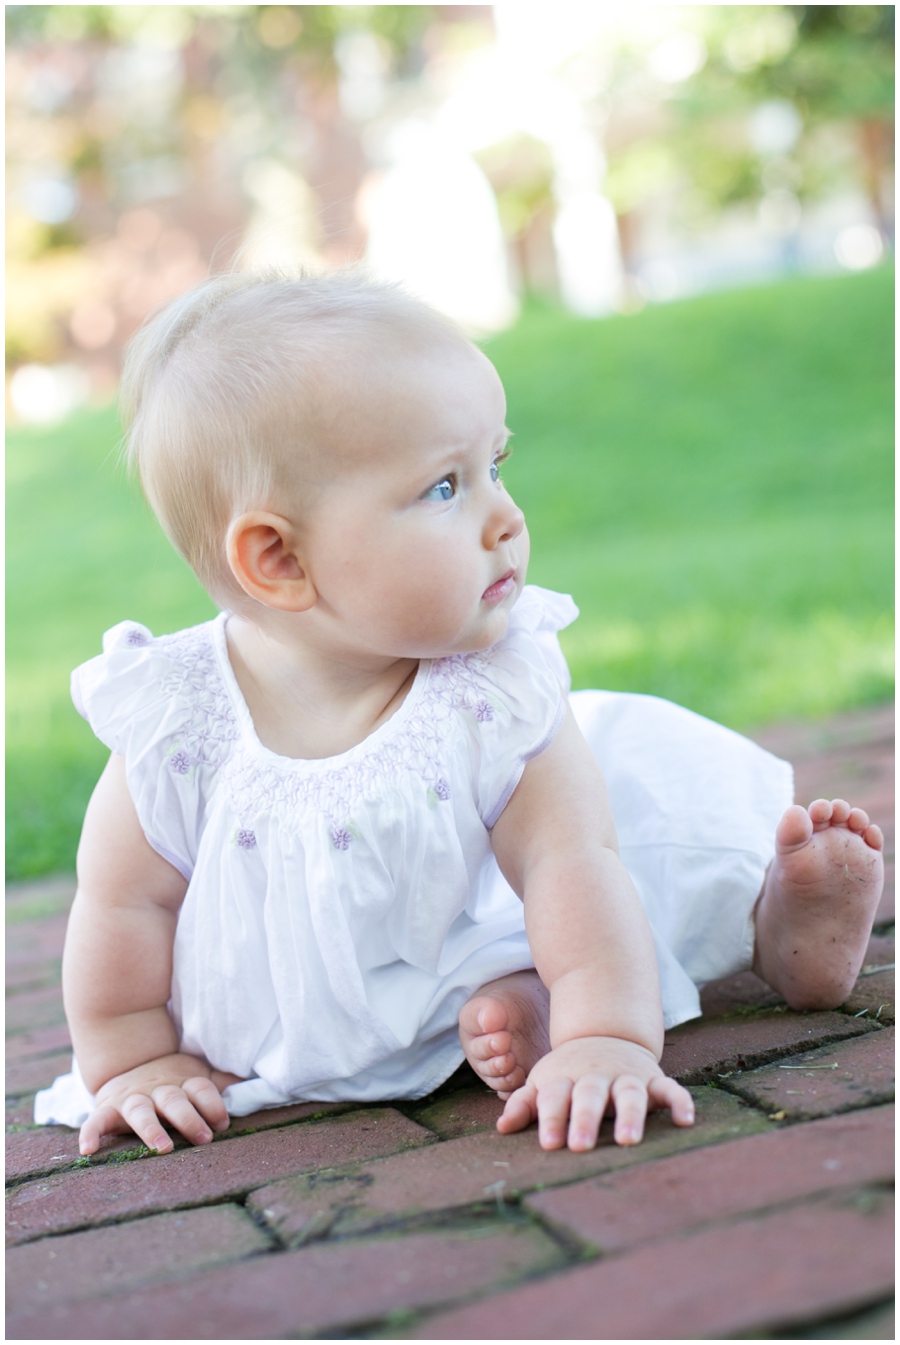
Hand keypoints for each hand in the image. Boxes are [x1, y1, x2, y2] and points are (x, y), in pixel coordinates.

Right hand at [79, 1053, 240, 1155]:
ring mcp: (132, 1097)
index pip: (200, 1088)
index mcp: (182, 1081)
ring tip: (162, 1147)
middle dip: (189, 1118)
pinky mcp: (108, 1108)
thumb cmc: (174, 1082)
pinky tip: (88, 1150)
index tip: (222, 1123)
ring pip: (140, 1110)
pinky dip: (91, 1133)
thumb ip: (220, 1082)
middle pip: (174, 1100)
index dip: (212, 1104)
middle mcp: (158, 1088)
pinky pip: (96, 1120)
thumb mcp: (197, 1077)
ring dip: (151, 1128)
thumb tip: (251, 1082)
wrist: (129, 1062)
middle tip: (204, 1138)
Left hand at [497, 1036, 693, 1150]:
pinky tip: (685, 1120)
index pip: (555, 1097)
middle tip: (579, 1146)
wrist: (605, 1033)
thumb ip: (524, 1103)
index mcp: (566, 1078)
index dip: (551, 1118)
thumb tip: (502, 1128)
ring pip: (629, 1092)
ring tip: (628, 1140)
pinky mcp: (652, 1078)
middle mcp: (596, 1076)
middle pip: (590, 1095)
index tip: (549, 1144)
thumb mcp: (543, 1082)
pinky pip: (669, 1088)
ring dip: (629, 1114)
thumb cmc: (568, 1071)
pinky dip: (679, 1101)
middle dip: (584, 1119)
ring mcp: (626, 1075)